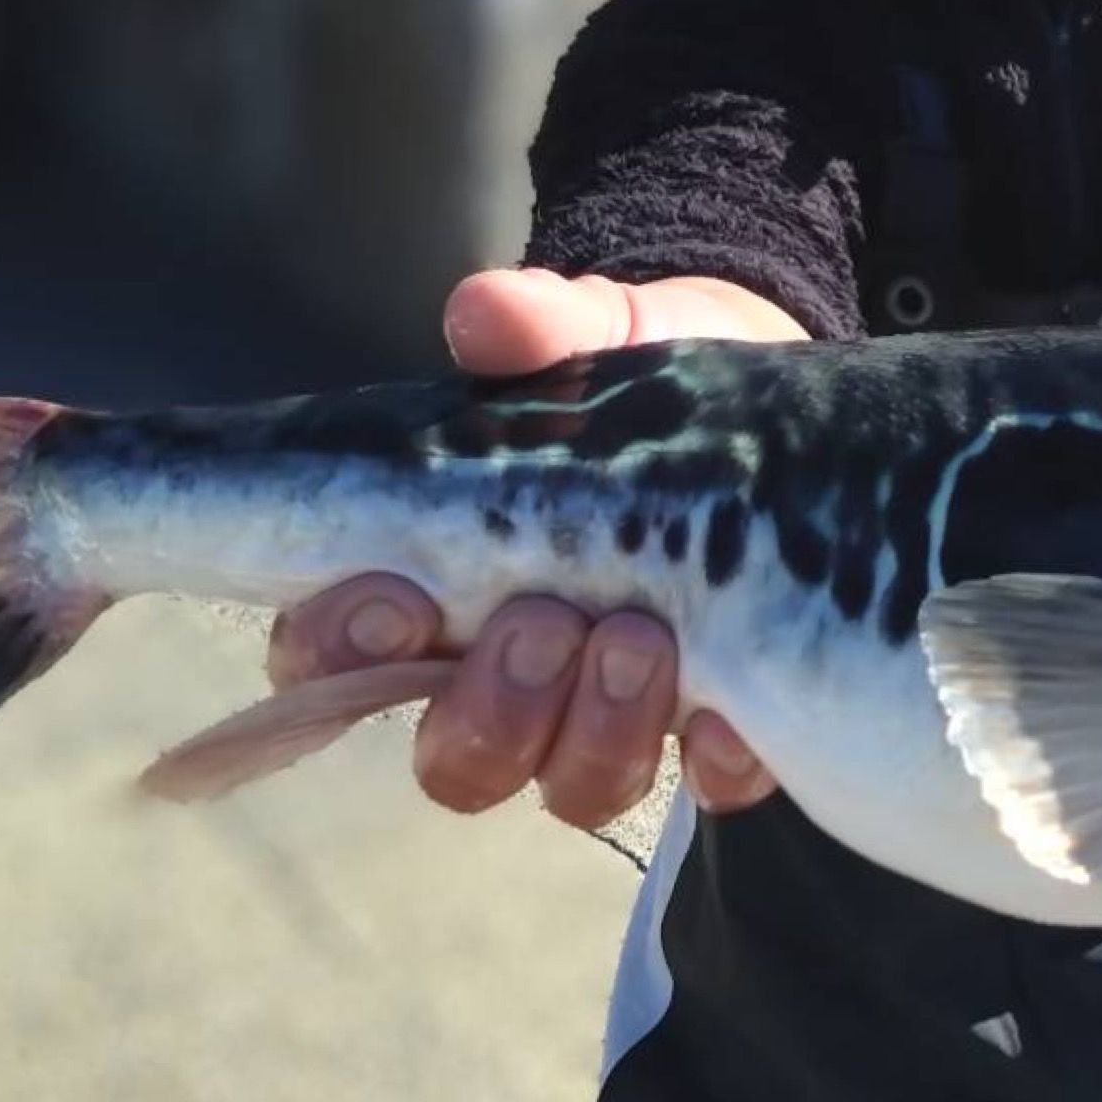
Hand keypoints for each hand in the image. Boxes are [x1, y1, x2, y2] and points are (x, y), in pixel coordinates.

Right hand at [267, 265, 804, 826]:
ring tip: (642, 638)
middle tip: (542, 624)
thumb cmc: (636, 390)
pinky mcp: (719, 733)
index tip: (395, 597)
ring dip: (598, 731)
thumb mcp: (593, 337)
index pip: (330, 664)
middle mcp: (506, 684)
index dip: (339, 654)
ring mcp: (610, 722)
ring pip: (570, 788)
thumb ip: (532, 327)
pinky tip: (735, 712)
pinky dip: (719, 754)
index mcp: (429, 593)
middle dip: (490, 708)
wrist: (771, 414)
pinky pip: (706, 786)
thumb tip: (485, 312)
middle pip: (454, 764)